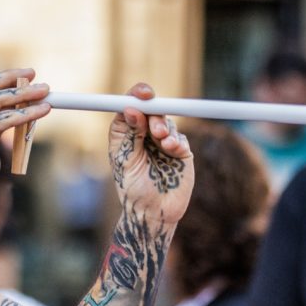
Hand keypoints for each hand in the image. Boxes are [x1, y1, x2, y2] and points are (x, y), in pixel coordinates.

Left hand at [108, 83, 193, 224]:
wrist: (153, 212)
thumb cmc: (133, 189)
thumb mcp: (126, 160)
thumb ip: (130, 134)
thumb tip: (132, 109)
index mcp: (126, 134)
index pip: (130, 107)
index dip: (136, 95)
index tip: (143, 93)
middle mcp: (144, 135)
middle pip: (151, 110)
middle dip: (155, 114)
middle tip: (155, 128)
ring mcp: (163, 142)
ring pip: (167, 122)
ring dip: (165, 129)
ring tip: (163, 143)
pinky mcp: (180, 152)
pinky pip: (180, 138)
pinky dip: (176, 141)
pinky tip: (172, 150)